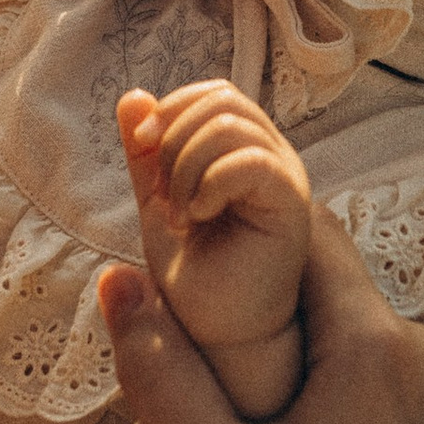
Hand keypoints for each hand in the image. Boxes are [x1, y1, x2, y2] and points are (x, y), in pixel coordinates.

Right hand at [99, 208, 423, 423]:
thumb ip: (159, 370)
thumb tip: (115, 275)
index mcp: (377, 347)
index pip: (306, 241)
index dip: (251, 230)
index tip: (206, 225)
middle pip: (343, 296)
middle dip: (282, 310)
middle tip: (225, 351)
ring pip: (379, 345)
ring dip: (327, 361)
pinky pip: (415, 389)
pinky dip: (370, 402)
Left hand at [118, 81, 311, 400]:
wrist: (216, 330)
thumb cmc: (196, 272)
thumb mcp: (159, 199)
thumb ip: (148, 153)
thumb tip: (133, 96)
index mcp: (246, 149)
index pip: (216, 93)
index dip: (172, 108)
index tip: (143, 146)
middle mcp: (273, 155)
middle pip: (222, 100)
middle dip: (175, 139)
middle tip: (164, 194)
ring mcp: (286, 177)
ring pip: (231, 125)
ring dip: (187, 167)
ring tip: (182, 213)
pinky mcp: (291, 204)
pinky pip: (251, 161)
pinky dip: (210, 183)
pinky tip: (198, 216)